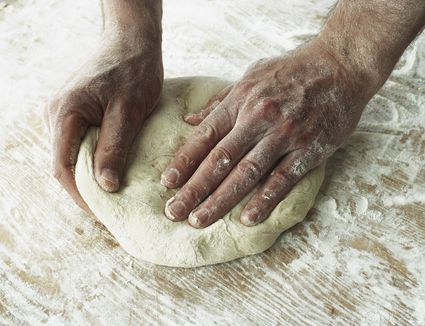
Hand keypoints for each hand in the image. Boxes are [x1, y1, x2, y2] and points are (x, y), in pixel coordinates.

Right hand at [46, 30, 162, 210]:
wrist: (132, 43)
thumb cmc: (134, 72)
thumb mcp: (128, 111)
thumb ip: (114, 147)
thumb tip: (105, 186)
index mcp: (65, 113)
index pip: (64, 167)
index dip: (82, 195)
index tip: (103, 213)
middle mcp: (56, 113)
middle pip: (65, 163)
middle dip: (86, 189)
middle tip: (110, 209)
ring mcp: (63, 112)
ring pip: (72, 154)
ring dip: (90, 176)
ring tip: (113, 195)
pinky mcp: (75, 111)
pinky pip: (79, 143)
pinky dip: (92, 160)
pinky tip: (110, 170)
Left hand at [161, 39, 377, 227]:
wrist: (340, 65)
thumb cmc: (292, 71)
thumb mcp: (251, 76)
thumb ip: (220, 102)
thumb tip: (190, 121)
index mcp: (241, 101)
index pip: (205, 136)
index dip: (184, 161)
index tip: (167, 183)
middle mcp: (259, 118)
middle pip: (220, 159)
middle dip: (194, 188)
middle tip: (174, 212)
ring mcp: (285, 135)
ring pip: (247, 173)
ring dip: (221, 200)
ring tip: (200, 220)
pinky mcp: (309, 149)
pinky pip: (283, 179)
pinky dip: (264, 200)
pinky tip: (247, 219)